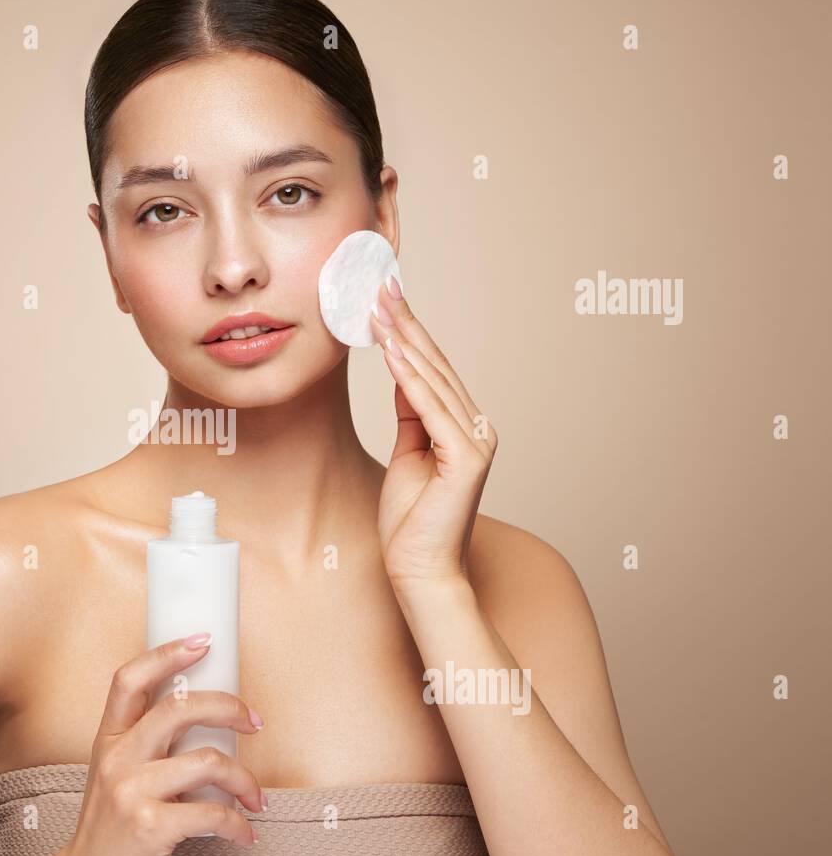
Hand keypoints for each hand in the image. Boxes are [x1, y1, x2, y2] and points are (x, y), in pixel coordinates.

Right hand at [55, 633, 265, 855]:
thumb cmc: (114, 821)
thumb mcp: (117, 772)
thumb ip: (148, 742)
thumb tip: (207, 712)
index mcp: (108, 738)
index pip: (130, 679)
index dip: (167, 653)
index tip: (203, 641)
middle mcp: (116, 758)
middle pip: (178, 709)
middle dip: (228, 707)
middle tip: (253, 721)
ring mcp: (131, 791)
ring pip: (208, 761)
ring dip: (245, 779)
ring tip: (253, 796)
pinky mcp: (149, 826)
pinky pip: (213, 813)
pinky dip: (239, 824)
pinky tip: (243, 831)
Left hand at [368, 275, 497, 592]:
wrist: (420, 570)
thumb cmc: (412, 521)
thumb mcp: (407, 454)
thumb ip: (411, 414)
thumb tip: (401, 371)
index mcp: (463, 426)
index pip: (432, 368)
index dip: (408, 331)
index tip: (385, 297)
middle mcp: (476, 427)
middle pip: (435, 365)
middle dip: (405, 323)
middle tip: (380, 285)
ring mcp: (475, 441)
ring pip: (433, 380)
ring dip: (404, 340)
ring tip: (379, 307)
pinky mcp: (467, 459)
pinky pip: (431, 408)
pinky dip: (410, 377)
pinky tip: (391, 350)